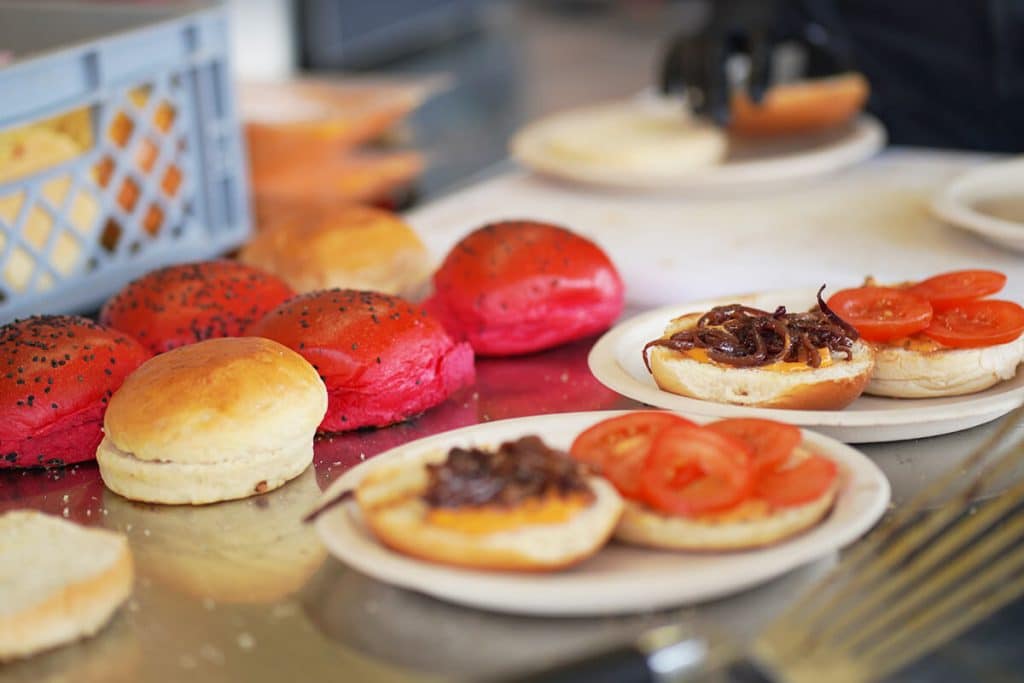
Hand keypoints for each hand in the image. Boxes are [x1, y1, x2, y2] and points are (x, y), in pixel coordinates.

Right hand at [659, 0, 847, 124]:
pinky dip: (669, 70)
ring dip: (694, 85)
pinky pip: (673, 49)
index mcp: (769, 16)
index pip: (762, 43)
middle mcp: (733, 18)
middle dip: (716, 86)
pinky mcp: (693, 32)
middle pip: (715, 50)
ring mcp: (709, 24)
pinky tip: (670, 96)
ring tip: (699, 117)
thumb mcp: (821, 30)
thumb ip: (835, 58)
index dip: (759, 71)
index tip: (757, 102)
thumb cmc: (799, 17)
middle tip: (721, 121)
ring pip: (692, 51)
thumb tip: (860, 93)